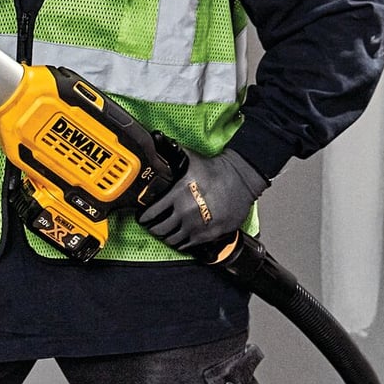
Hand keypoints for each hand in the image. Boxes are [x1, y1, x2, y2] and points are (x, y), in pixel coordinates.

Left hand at [137, 147, 268, 253]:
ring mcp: (198, 225)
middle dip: (153, 228)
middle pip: (159, 229)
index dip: (144, 217)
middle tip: (152, 226)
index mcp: (178, 194)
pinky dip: (182, 242)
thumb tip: (155, 138)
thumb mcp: (190, 159)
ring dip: (167, 236)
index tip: (142, 218)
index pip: (151, 213)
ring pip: (172, 240)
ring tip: (166, 232)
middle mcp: (186, 212)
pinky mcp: (209, 234)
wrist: (241, 179)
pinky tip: (181, 236)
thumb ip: (171, 151)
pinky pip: (188, 245)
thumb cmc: (216, 169)